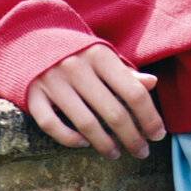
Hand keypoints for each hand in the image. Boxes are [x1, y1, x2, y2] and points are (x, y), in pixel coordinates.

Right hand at [26, 43, 165, 159]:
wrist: (31, 37)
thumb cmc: (77, 51)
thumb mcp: (102, 55)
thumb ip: (125, 72)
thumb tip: (152, 83)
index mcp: (100, 55)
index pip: (133, 92)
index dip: (149, 116)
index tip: (158, 134)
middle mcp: (77, 67)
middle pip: (113, 112)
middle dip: (132, 137)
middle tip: (142, 152)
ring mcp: (53, 82)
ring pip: (86, 123)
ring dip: (104, 144)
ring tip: (116, 153)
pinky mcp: (33, 95)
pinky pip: (52, 125)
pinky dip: (69, 139)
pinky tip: (83, 144)